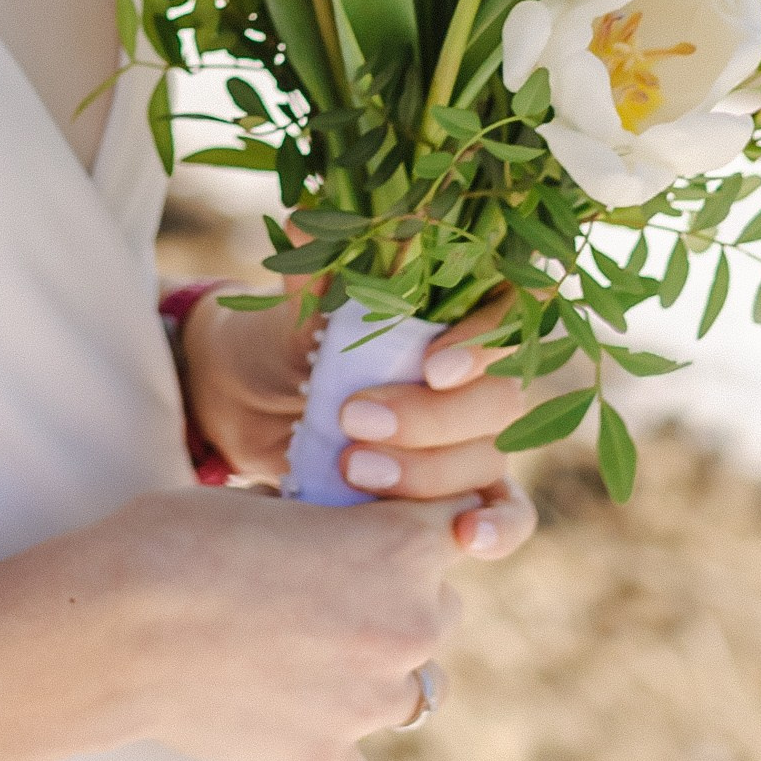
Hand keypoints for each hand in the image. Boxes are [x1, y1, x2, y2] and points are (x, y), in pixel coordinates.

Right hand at [97, 485, 463, 760]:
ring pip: (415, 692)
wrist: (118, 628)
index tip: (379, 522)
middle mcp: (406, 628)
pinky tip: (285, 715)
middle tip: (328, 590)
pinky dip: (330, 743)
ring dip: (373, 673)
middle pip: (441, 611)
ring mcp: (369, 704)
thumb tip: (326, 534)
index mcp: (399, 549)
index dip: (413, 519)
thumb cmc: (178, 540)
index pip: (457, 524)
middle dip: (397, 598)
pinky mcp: (325, 759)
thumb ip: (319, 522)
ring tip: (306, 655)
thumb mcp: (263, 500)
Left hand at [179, 285, 536, 562]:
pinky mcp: (459, 487)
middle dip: (431, 418)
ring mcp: (472, 431)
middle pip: (501, 396)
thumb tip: (305, 220)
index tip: (432, 368)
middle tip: (354, 419)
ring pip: (491, 455)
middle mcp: (475, 368)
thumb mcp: (288, 309)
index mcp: (453, 306)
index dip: (485, 343)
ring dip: (428, 472)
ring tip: (351, 468)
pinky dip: (497, 526)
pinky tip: (467, 540)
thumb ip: (311, 278)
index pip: (511, 311)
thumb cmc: (279, 339)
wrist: (249, 405)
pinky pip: (506, 509)